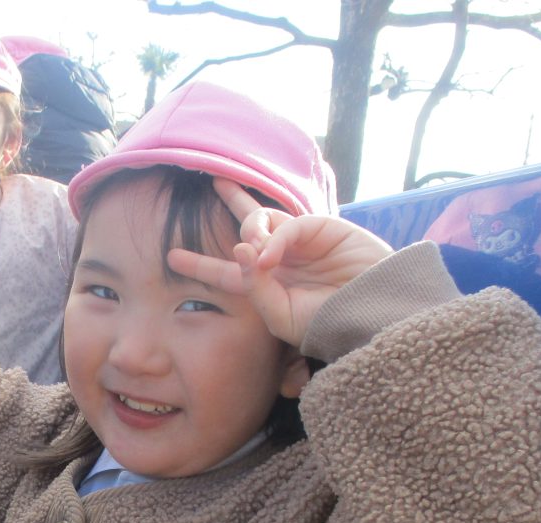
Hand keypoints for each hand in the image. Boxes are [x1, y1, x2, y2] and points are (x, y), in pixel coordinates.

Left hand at [167, 177, 391, 348]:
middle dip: (232, 202)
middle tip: (214, 181)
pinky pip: (287, 225)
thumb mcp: (279, 317)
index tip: (171, 257)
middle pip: (248, 227)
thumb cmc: (325, 323)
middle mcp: (281, 260)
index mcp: (267, 286)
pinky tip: (269, 257)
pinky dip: (274, 238)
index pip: (227, 272)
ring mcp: (300, 242)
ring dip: (250, 230)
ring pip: (262, 219)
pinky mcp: (320, 227)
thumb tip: (239, 248)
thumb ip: (254, 288)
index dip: (200, 263)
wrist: (369, 315)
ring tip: (255, 253)